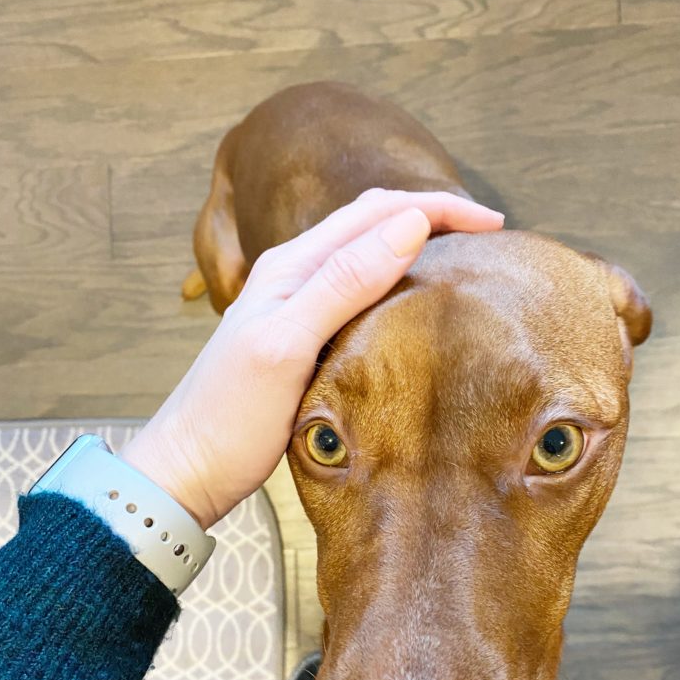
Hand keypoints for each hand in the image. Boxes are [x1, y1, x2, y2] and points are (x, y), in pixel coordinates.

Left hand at [120, 189, 503, 528]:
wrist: (185, 470)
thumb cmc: (228, 418)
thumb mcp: (286, 347)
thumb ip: (342, 284)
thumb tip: (408, 227)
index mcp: (291, 267)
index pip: (375, 212)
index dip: (437, 208)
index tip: (493, 223)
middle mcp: (293, 276)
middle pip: (371, 222)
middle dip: (432, 215)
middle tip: (489, 234)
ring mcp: (295, 306)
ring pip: (364, 253)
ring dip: (413, 243)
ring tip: (460, 258)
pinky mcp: (300, 338)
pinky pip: (355, 290)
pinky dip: (393, 281)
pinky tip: (411, 303)